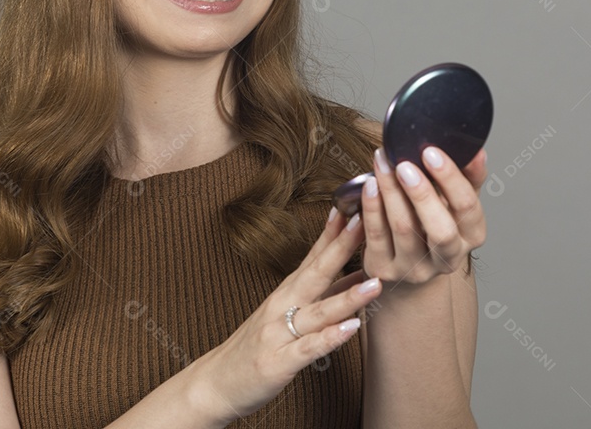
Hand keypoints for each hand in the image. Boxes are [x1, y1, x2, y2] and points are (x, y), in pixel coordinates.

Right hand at [191, 208, 381, 420]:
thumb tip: (357, 276)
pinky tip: (351, 329)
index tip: (352, 206)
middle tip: (365, 223)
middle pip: (316, 273)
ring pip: (318, 311)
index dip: (333, 233)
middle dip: (341, 248)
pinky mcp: (278, 362)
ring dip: (348, 296)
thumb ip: (321, 296)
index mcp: (286, 293)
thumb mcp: (286, 315)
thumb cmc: (255, 347)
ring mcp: (279, 334)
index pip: (313, 256)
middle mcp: (282, 307)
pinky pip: (308, 348)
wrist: (215, 383)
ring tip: (375, 282)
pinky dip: (330, 338)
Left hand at [360, 146, 487, 285]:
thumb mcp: (455, 202)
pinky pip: (376, 236)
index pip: (468, 208)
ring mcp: (415, 268)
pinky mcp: (386, 269)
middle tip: (404, 164)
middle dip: (422, 194)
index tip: (431, 152)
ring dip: (391, 191)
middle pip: (441, 230)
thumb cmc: (434, 223)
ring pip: (404, 229)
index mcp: (471, 236)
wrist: (409, 266)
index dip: (451, 180)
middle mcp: (447, 258)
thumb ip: (467, 178)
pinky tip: (370, 185)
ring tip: (383, 162)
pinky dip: (372, 207)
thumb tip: (475, 150)